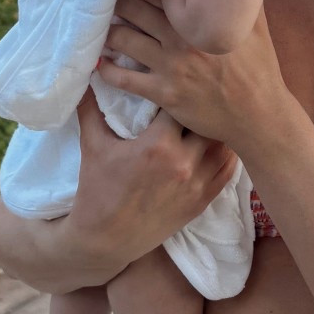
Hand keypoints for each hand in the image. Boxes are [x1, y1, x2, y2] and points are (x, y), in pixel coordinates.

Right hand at [66, 87, 236, 261]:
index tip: (177, 84)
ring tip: (215, 117)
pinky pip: (228, 171)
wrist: (106, 240)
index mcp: (157, 145)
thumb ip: (91, 107)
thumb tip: (86, 73)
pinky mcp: (203, 201)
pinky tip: (222, 142)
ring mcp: (197, 184)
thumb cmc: (97, 191)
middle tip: (200, 98)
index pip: (180, 104)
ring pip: (223, 145)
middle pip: (208, 122)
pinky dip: (226, 154)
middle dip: (203, 110)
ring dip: (218, 130)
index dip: (179, 91)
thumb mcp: (93, 146)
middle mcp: (183, 163)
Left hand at [99, 0, 286, 149]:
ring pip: (124, 39)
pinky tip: (99, 65)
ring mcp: (170, 66)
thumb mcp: (255, 24)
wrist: (259, 114)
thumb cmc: (259, 67)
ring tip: (98, 25)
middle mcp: (180, 37)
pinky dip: (108, 71)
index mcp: (199, 17)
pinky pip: (125, 80)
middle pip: (135, 9)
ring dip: (108, 31)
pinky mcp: (164, 93)